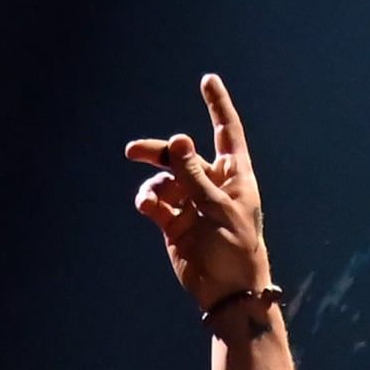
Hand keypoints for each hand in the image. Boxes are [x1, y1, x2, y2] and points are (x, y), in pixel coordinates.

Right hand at [125, 74, 268, 307]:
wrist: (226, 289)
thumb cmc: (236, 247)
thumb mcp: (218, 208)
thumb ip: (194, 175)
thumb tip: (178, 139)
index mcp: (235, 175)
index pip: (226, 131)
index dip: (217, 105)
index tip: (207, 80)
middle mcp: (212, 184)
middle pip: (182, 154)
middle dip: (160, 151)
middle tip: (134, 151)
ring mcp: (191, 201)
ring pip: (164, 177)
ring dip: (153, 184)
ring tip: (150, 200)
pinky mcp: (173, 221)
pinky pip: (155, 200)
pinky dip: (148, 200)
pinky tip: (147, 207)